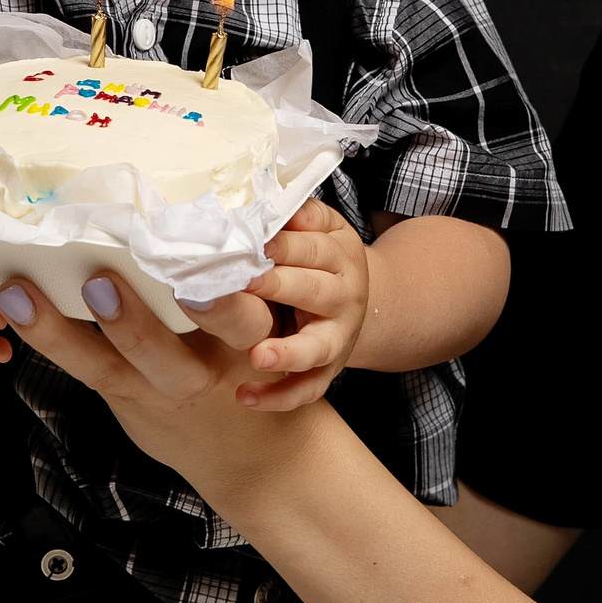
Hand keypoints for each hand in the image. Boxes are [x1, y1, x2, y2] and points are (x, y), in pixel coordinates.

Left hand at [0, 273, 323, 496]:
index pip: (242, 325)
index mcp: (247, 348)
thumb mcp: (279, 334)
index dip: (223, 307)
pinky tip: (17, 307)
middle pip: (164, 357)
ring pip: (105, 367)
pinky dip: (50, 338)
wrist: (248, 458)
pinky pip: (84, 369)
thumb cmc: (261, 369)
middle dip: (131, 325)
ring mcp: (155, 392)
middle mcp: (198, 375)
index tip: (197, 280)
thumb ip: (256, 288)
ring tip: (20, 295)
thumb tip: (240, 210)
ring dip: (58, 331)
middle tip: (99, 281)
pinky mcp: (123, 398)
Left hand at [222, 198, 370, 410]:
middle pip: (316, 291)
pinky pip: (306, 389)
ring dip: (287, 352)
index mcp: (340, 256)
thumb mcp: (323, 229)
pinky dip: (278, 397)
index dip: (282, 246)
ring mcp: (338, 338)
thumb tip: (272, 204)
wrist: (358, 301)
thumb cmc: (322, 259)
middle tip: (246, 284)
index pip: (313, 248)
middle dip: (280, 286)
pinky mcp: (327, 371)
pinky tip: (243, 397)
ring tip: (257, 356)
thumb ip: (300, 217)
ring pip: (317, 347)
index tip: (250, 243)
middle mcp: (345, 297)